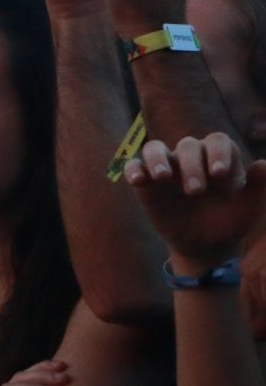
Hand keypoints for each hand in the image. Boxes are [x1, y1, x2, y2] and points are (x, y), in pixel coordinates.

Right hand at [124, 134, 265, 271]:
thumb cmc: (228, 221)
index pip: (217, 141)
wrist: (205, 244)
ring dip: (158, 159)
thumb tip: (264, 164)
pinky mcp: (145, 182)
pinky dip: (133, 169)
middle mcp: (191, 157)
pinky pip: (134, 166)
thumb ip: (258, 187)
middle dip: (192, 165)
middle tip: (196, 192)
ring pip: (154, 148)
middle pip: (188, 144)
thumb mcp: (247, 208)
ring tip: (163, 177)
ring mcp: (166, 168)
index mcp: (217, 158)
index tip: (219, 174)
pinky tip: (138, 180)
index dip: (218, 153)